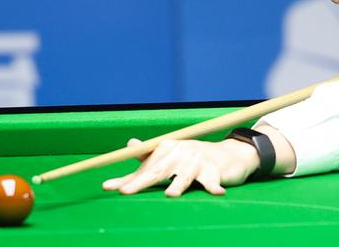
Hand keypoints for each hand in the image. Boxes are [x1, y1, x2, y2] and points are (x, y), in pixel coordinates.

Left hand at [102, 137, 260, 196]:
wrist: (230, 155)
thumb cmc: (195, 159)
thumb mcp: (172, 157)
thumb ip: (149, 157)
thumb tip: (129, 144)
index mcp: (168, 149)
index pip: (145, 166)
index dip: (128, 178)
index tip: (109, 187)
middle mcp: (181, 152)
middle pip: (160, 170)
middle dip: (142, 181)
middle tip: (126, 192)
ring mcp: (199, 160)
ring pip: (186, 175)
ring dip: (179, 184)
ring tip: (171, 195)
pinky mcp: (216, 170)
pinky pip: (214, 180)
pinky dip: (214, 186)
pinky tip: (216, 193)